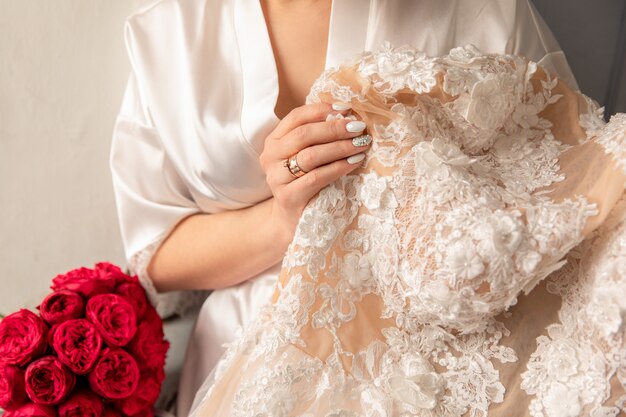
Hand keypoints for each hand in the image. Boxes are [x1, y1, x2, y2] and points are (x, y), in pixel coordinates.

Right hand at [259, 102, 371, 245]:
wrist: (292, 220)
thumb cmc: (304, 182)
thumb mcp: (305, 155)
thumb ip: (317, 137)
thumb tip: (346, 115)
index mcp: (274, 141)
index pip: (296, 117)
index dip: (321, 110)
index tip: (346, 109)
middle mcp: (270, 156)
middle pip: (304, 134)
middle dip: (334, 129)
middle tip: (358, 128)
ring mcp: (277, 177)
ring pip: (311, 155)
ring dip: (340, 148)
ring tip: (361, 144)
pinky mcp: (288, 196)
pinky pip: (317, 177)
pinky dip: (338, 168)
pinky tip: (354, 162)